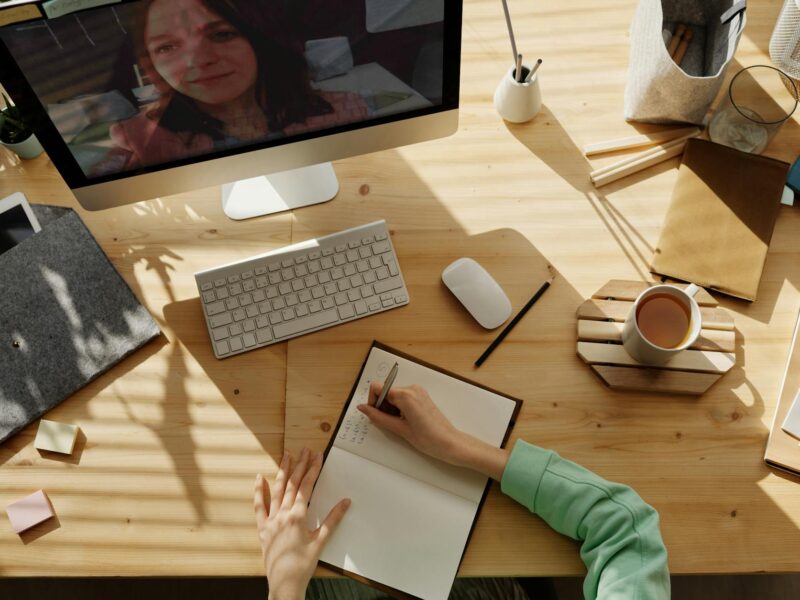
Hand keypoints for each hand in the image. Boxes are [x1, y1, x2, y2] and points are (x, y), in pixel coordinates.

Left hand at [254, 448, 350, 599]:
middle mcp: (282, 514)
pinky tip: (259, 478)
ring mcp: (270, 520)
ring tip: (286, 455)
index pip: (306, 486)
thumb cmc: (303, 564)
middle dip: (300, 465)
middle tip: (305, 450)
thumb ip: (333, 519)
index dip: (313, 469)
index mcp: (297, 516)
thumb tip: (346, 502)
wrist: (285, 583)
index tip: (317, 456)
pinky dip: (259, 491)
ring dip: (283, 472)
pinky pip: (259, 506)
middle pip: (292, 484)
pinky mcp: (262, 529)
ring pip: (276, 490)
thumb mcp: (321, 541)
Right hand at [358, 382, 463, 462]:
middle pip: (385, 391)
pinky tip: (405, 421)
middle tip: (390, 424)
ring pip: (393, 395)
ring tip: (400, 424)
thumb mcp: (399, 429)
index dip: (373, 401)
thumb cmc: (428, 438)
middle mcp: (412, 388)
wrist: (449, 443)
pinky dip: (399, 408)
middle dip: (382, 407)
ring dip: (391, 409)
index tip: (376, 415)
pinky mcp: (422, 396)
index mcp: (405, 395)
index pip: (377, 387)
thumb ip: (378, 417)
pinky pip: (403, 398)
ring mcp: (418, 391)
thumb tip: (363, 408)